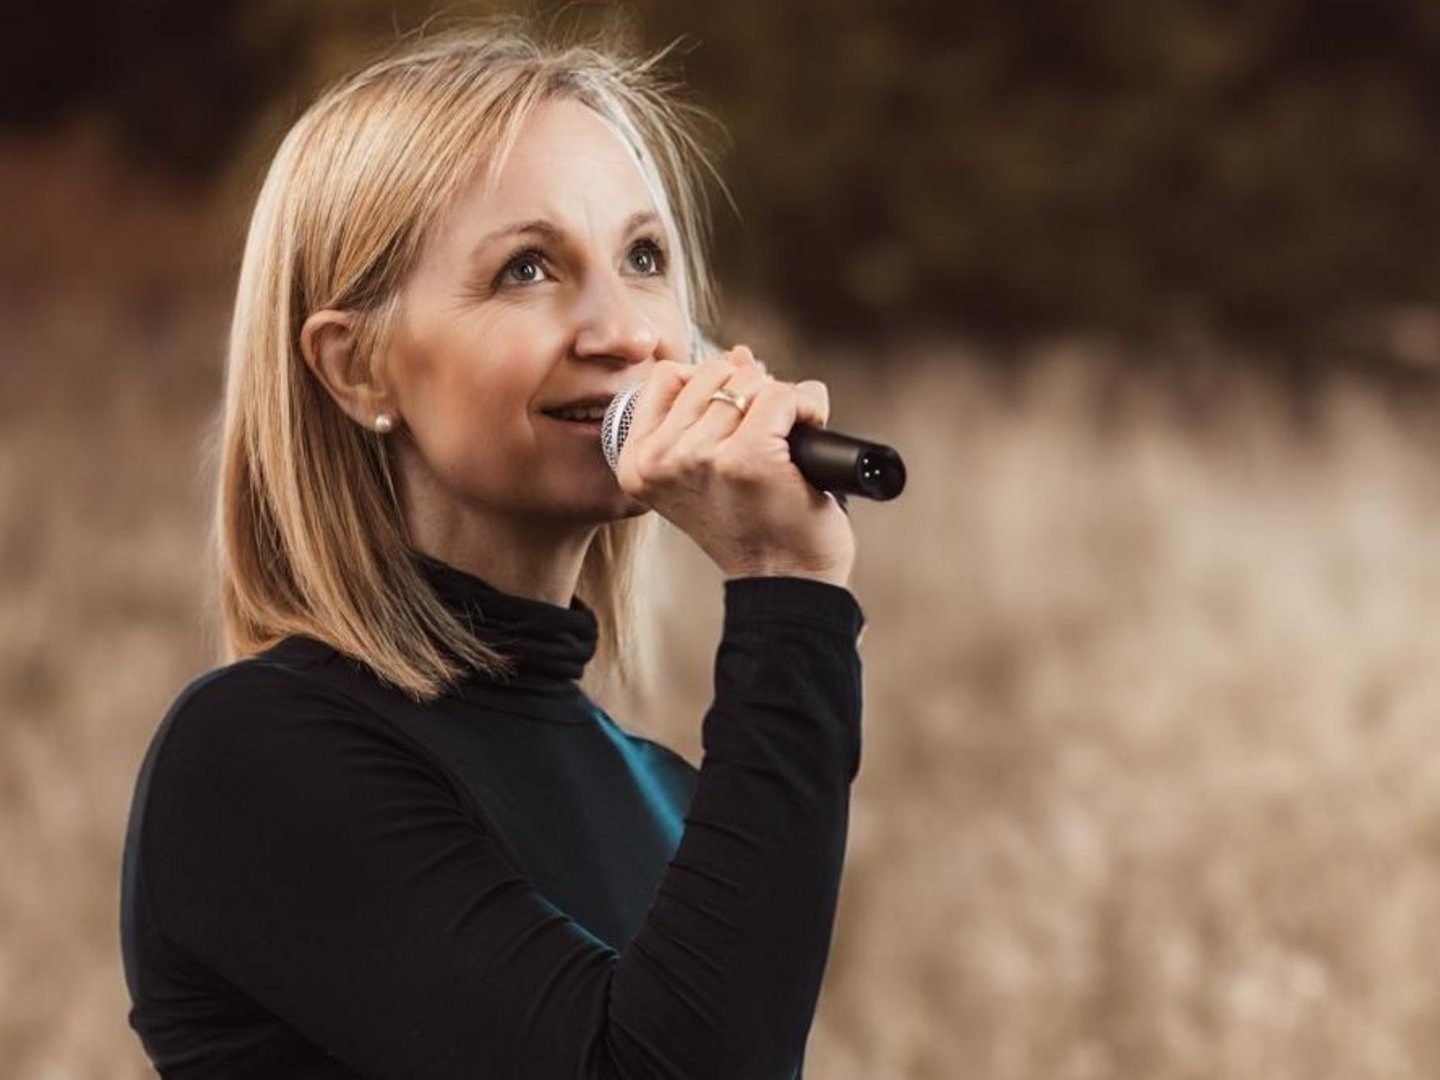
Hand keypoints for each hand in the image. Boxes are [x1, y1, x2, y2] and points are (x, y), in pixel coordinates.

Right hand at [615, 346, 854, 586]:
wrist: (784, 581)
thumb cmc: (752, 525)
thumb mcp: (708, 465)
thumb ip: (709, 406)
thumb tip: (738, 354)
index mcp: (637, 464)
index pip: (669, 376)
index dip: (711, 386)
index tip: (731, 424)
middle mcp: (661, 461)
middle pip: (713, 373)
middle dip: (749, 393)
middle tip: (766, 440)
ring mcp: (702, 458)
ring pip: (750, 382)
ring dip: (782, 403)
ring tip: (785, 447)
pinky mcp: (748, 458)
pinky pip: (783, 396)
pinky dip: (807, 408)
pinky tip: (809, 435)